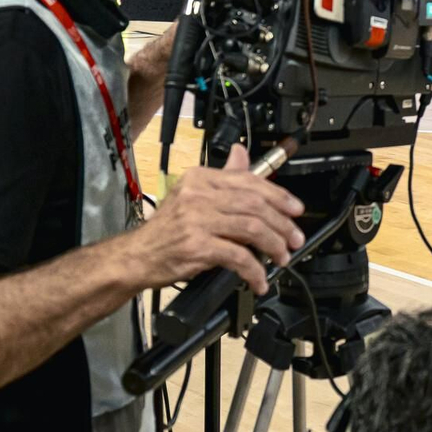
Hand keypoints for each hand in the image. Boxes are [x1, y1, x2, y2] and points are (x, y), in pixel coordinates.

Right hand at [132, 145, 305, 294]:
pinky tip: (259, 279)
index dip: (279, 196)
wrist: (135, 256)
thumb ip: (222, 177)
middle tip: (295, 238)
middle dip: (282, 224)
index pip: (249, 180)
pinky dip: (254, 270)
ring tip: (282, 257)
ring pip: (251, 228)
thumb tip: (241, 153)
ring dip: (274, 245)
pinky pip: (237, 256)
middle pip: (255, 204)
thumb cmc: (166, 229)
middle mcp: (198, 196)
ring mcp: (196, 221)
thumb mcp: (192, 195)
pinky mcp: (196, 247)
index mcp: (200, 179)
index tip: (296, 209)